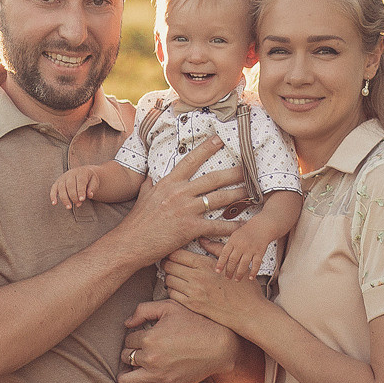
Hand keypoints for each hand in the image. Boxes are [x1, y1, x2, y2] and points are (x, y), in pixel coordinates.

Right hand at [51, 164, 96, 208]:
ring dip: (64, 198)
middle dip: (74, 196)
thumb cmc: (89, 179)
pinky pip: (53, 189)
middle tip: (78, 204)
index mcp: (81, 172)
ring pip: (61, 188)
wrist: (83, 172)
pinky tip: (54, 203)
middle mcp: (70, 174)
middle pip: (70, 185)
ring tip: (69, 207)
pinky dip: (53, 196)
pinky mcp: (57, 182)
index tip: (82, 199)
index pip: (80, 182)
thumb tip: (89, 195)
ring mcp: (63, 178)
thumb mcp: (94, 181)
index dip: (80, 191)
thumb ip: (92, 188)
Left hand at [118, 298, 241, 382]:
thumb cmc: (196, 322)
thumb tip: (127, 323)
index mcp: (148, 337)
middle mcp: (150, 358)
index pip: (128, 340)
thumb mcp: (170, 306)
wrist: (219, 345)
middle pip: (125, 358)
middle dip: (131, 353)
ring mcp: (158, 376)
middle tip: (142, 351)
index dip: (135, 337)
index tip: (145, 337)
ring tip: (137, 369)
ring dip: (128, 374)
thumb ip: (144, 309)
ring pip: (125, 381)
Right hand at [120, 140, 248, 263]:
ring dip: (238, 195)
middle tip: (249, 168)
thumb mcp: (142, 196)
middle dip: (234, 173)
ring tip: (252, 192)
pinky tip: (243, 225)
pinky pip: (216, 226)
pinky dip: (232, 226)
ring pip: (218, 199)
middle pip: (213, 179)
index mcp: (168, 182)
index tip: (220, 139)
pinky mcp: (190, 228)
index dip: (206, 148)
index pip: (190, 161)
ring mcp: (185, 210)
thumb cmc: (137, 222)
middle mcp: (179, 193)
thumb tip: (151, 175)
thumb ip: (150, 184)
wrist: (130, 243)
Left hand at [163, 247, 271, 332]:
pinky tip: (179, 288)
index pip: (177, 254)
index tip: (171, 253)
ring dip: (169, 276)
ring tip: (174, 275)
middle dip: (167, 263)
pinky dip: (173, 290)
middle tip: (168, 263)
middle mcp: (197, 277)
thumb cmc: (244, 288)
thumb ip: (216, 249)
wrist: (249, 312)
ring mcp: (194, 293)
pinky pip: (172, 294)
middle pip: (169, 266)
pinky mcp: (193, 306)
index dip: (171, 252)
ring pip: (169, 280)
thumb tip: (202, 239)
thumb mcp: (233, 263)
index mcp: (205, 264)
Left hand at [215, 222, 272, 279]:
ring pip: (244, 264)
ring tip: (237, 279)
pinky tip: (251, 278)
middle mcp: (241, 245)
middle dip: (229, 271)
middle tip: (227, 277)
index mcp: (233, 241)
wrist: (261, 226)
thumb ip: (226, 245)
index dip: (220, 263)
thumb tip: (208, 247)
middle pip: (233, 260)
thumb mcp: (233, 236)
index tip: (217, 271)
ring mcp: (251, 249)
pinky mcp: (260, 252)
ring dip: (240, 273)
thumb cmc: (245, 232)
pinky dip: (253, 272)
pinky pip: (256, 264)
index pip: (224, 253)